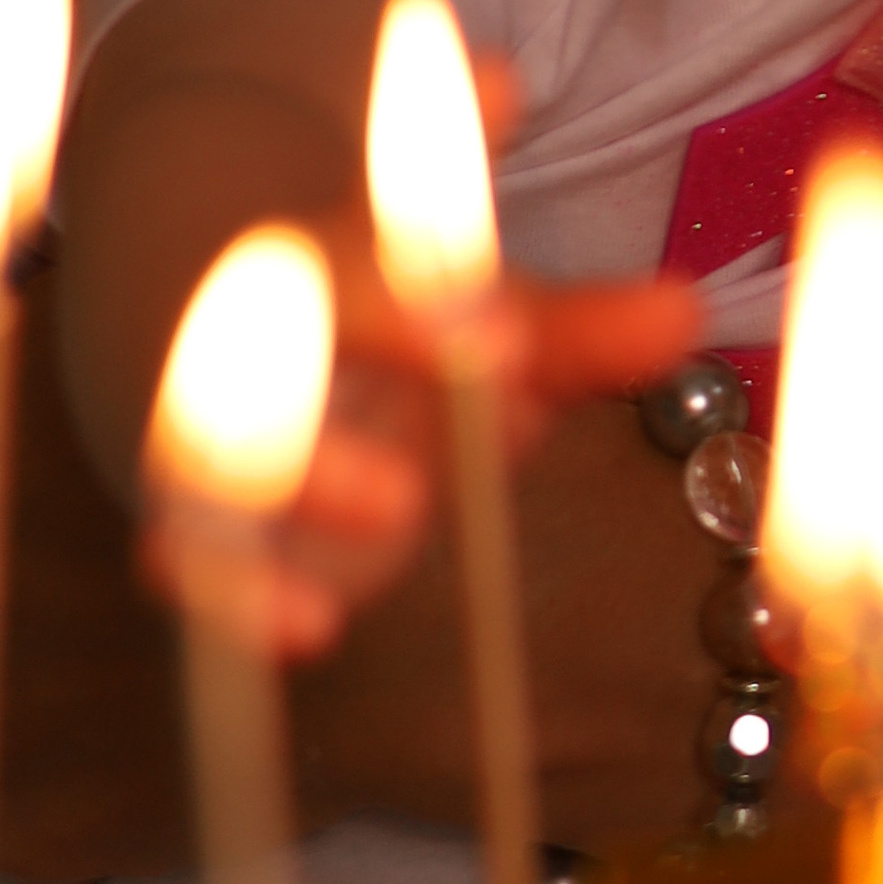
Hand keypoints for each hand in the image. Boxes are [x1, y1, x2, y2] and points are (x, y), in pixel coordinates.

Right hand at [137, 247, 703, 661]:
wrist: (244, 339)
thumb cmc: (395, 325)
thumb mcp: (489, 324)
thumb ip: (579, 332)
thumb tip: (685, 314)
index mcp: (333, 254)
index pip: (371, 262)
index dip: (430, 302)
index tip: (510, 340)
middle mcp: (262, 332)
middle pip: (289, 338)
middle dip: (390, 346)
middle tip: (483, 395)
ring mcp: (220, 428)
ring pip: (227, 445)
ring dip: (308, 476)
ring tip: (403, 506)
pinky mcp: (200, 527)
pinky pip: (197, 557)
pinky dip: (243, 594)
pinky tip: (311, 629)